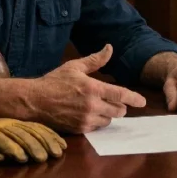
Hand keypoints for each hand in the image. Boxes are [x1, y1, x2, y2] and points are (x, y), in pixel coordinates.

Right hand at [23, 44, 146, 133]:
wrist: (34, 101)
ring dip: (108, 114)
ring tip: (98, 106)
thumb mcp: (75, 66)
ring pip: (109, 120)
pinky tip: (89, 114)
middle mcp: (92, 105)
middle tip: (114, 101)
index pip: (121, 94)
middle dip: (119, 106)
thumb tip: (110, 48)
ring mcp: (86, 119)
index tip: (143, 101)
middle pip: (119, 110)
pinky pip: (97, 127)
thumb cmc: (54, 81)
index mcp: (93, 88)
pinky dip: (98, 121)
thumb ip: (95, 60)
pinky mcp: (79, 129)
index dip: (134, 98)